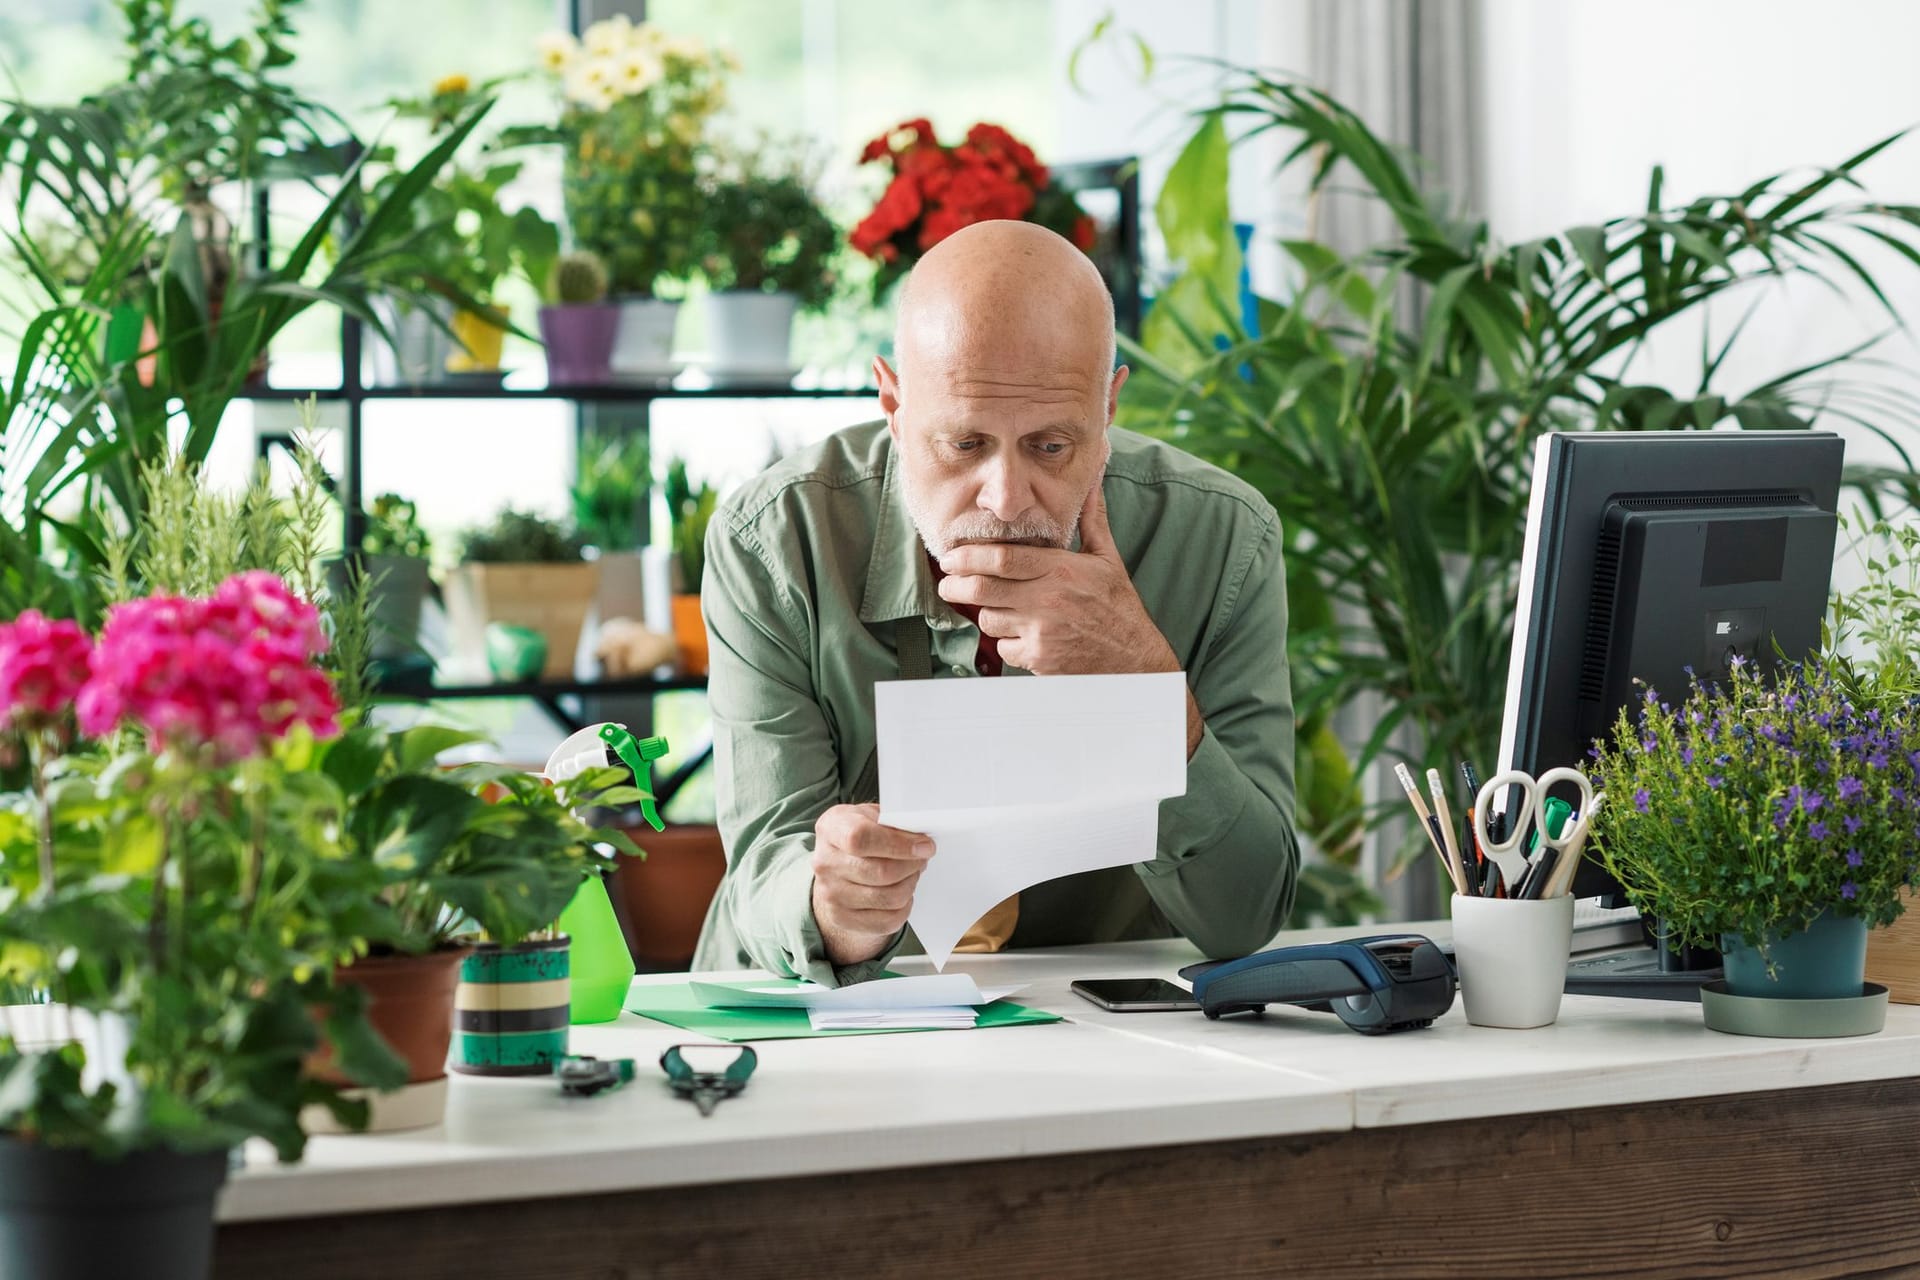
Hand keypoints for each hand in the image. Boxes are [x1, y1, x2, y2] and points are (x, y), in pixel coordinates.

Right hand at [810, 803, 933, 965]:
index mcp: (831, 828)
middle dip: (912, 865)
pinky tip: (901, 892)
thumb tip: (920, 839)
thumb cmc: (861, 837)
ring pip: (890, 897)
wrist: (837, 867)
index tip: (924, 845)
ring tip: (911, 873)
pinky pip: (888, 920)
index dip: (898, 843)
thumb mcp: (872, 816)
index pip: (861, 838)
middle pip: (881, 872)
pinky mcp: (841, 918)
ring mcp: (830, 893)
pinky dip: (904, 907)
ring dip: (910, 884)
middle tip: (922, 858)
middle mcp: (825, 862)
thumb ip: (894, 822)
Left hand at [937, 483, 1175, 676]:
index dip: (969, 557)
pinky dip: (1005, 643)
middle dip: (956, 585)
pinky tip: (1020, 635)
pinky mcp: (1039, 660)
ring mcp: (1042, 633)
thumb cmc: (1119, 608)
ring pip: (989, 620)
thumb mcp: (1108, 559)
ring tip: (994, 608)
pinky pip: (1003, 649)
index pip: (1003, 558)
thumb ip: (1091, 520)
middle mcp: (1049, 600)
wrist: (1135, 660)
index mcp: (1062, 570)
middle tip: (946, 582)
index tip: (950, 557)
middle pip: (984, 589)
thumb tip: (1090, 482)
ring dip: (985, 613)